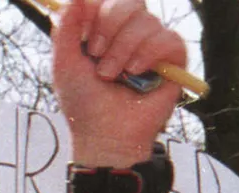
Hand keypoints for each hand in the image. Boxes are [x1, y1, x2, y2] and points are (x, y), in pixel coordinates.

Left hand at [53, 0, 185, 164]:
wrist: (104, 133)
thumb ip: (66, 28)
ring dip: (122, 51)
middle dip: (108, 26)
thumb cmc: (83, 101)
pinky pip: (167, 39)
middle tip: (94, 54)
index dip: (96, 9)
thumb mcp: (65, 63)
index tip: (84, 34)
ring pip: (146, 22)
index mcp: (104, 28)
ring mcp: (152, 43)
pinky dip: (147, 55)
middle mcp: (130, 31)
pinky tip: (135, 74)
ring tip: (112, 76)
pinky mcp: (173, 58)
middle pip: (130, 1)